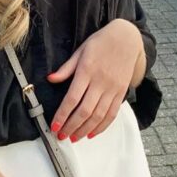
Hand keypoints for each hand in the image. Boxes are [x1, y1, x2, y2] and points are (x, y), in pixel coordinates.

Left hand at [46, 19, 145, 140]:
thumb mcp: (80, 51)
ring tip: (74, 137)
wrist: (126, 39)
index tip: (54, 126)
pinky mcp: (121, 92)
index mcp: (87, 71)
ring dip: (85, 130)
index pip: (72, 98)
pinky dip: (102, 126)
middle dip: (71, 126)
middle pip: (85, 111)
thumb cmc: (100, 43)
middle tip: (61, 136)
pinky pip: (112, 114)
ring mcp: (113, 88)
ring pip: (98, 115)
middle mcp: (100, 82)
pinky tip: (92, 133)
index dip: (62, 115)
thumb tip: (50, 79)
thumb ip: (66, 68)